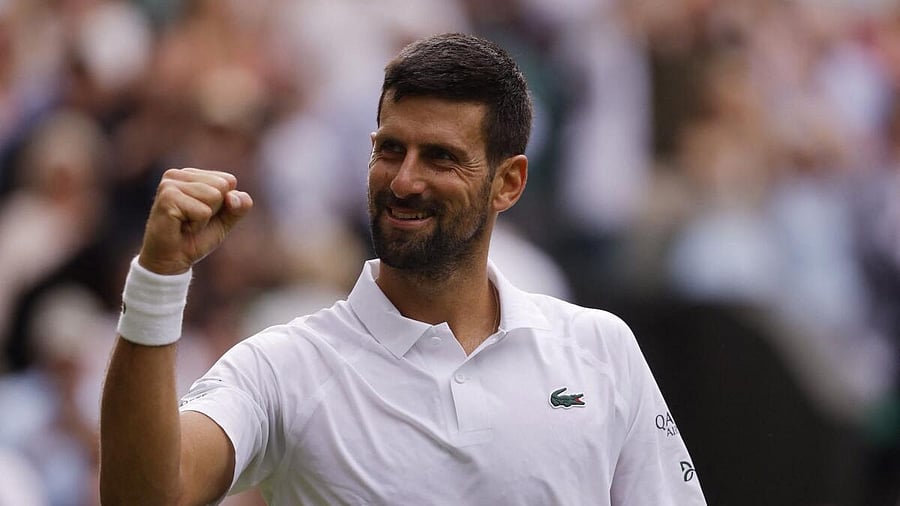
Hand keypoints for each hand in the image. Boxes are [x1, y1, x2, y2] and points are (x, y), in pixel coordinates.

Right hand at [138, 168, 252, 274]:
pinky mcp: (168, 198)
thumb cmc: (195, 237)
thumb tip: (235, 196)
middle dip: (214, 210)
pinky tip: (180, 227)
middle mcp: (177, 174)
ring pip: (214, 196)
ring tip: (186, 223)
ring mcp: (170, 184)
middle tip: (193, 220)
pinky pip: (203, 211)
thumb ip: (239, 206)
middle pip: (222, 186)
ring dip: (204, 218)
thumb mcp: (225, 220)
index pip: (228, 180)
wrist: (172, 260)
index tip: (203, 214)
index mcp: (191, 174)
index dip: (224, 204)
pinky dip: (197, 225)